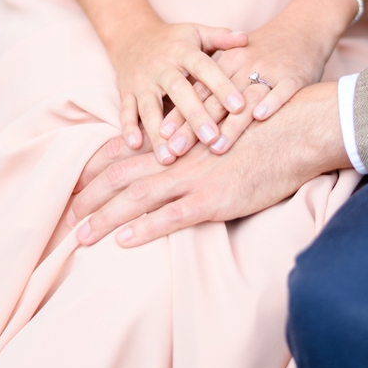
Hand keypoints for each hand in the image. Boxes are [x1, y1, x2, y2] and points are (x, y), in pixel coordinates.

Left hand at [70, 82, 349, 245]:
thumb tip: (179, 153)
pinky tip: (123, 241)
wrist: (299, 128)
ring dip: (104, 218)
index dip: (97, 170)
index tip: (76, 186)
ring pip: (136, 199)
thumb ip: (196, 140)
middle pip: (121, 177)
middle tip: (68, 216)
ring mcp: (193, 178)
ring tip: (80, 236)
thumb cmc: (265, 129)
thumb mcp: (222, 126)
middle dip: (90, 197)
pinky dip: (144, 230)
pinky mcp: (213, 199)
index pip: (127, 155)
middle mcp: (178, 158)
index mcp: (178, 141)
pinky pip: (171, 217)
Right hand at [109, 21, 247, 149]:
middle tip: (211, 138)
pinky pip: (126, 111)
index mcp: (182, 52)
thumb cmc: (173, 40)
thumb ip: (220, 37)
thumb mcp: (196, 33)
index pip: (204, 68)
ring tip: (171, 157)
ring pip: (150, 107)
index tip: (239, 106)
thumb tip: (246, 38)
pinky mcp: (126, 92)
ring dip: (158, 133)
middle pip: (178, 91)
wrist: (130, 36)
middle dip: (194, 115)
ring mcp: (141, 81)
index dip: (221, 86)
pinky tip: (136, 145)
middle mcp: (161, 67)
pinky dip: (129, 128)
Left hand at [155, 16, 335, 161]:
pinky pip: (282, 90)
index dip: (178, 114)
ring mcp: (269, 70)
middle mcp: (242, 65)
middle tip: (177, 150)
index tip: (162, 136)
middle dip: (194, 126)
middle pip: (214, 99)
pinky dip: (272, 102)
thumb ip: (207, 88)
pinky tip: (259, 118)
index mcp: (223, 63)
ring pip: (246, 98)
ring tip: (215, 147)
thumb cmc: (259, 54)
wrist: (302, 28)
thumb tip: (179, 120)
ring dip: (231, 124)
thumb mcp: (230, 63)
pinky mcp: (295, 76)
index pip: (196, 92)